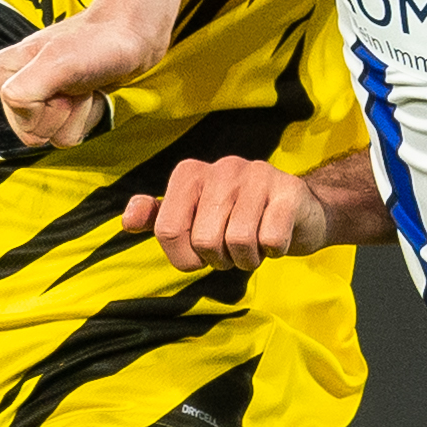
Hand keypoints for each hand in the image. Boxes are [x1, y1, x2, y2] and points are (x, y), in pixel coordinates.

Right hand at [0, 6, 159, 151]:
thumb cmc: (99, 42)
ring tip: (85, 85)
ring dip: (81, 114)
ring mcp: (40, 95)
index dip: (52, 109)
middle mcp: (17, 84)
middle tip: (77, 83)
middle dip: (66, 114)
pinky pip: (72, 131)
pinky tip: (91, 91)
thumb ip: (25, 89)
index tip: (64, 80)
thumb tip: (15, 106)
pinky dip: (89, 115)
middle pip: (38, 135)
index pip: (25, 127)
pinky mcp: (62, 103)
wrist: (132, 33)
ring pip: (57, 136)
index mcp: (4, 72)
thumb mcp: (57, 62)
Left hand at [121, 155, 330, 273]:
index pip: (168, 230)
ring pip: (238, 242)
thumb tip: (128, 220)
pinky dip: (274, 252)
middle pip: (204, 240)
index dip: (185, 257)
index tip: (201, 252)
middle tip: (231, 250)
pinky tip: (275, 239)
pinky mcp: (289, 191)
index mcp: (190, 173)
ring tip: (253, 246)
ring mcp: (257, 175)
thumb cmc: (237, 219)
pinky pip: (271, 240)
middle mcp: (221, 166)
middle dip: (219, 260)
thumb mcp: (192, 219)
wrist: (298, 212)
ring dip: (247, 259)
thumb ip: (158, 219)